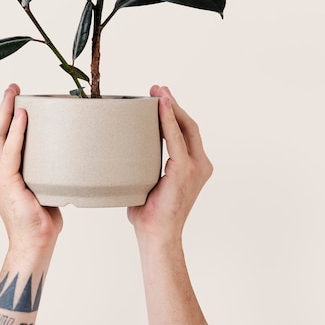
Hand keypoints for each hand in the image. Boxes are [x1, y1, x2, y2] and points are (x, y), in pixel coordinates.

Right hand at [0, 84, 62, 252]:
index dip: (5, 116)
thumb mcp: (42, 185)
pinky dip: (17, 132)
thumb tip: (66, 150)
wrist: (35, 244)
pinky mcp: (7, 183)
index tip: (15, 97)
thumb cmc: (41, 219)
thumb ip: (45, 167)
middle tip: (13, 87)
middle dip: (3, 106)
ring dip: (7, 112)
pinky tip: (24, 116)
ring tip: (15, 93)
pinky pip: (11, 152)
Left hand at [128, 86, 213, 243]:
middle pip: (188, 125)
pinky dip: (168, 120)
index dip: (175, 113)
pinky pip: (175, 139)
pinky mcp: (184, 170)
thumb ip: (146, 164)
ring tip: (157, 91)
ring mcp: (195, 168)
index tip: (161, 97)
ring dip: (170, 107)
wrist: (156, 235)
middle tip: (156, 88)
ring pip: (184, 127)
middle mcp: (200, 165)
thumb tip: (124, 150)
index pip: (187, 133)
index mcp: (195, 167)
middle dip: (173, 104)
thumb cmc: (150, 213)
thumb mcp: (149, 181)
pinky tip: (160, 107)